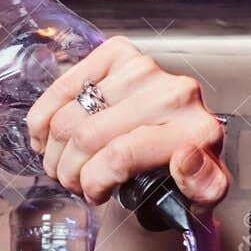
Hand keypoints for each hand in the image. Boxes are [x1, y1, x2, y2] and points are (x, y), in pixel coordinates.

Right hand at [26, 37, 231, 209]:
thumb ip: (204, 186)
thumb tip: (186, 157)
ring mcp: (146, 69)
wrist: (183, 144)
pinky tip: (48, 137)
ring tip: (64, 166)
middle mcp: (176, 93)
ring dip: (56, 149)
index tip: (93, 194)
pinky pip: (65, 86)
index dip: (95, 181)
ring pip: (72, 116)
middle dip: (70, 170)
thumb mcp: (201, 196)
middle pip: (91, 135)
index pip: (122, 154)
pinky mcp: (120, 54)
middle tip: (72, 184)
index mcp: (199, 130)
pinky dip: (46, 117)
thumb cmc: (188, 175)